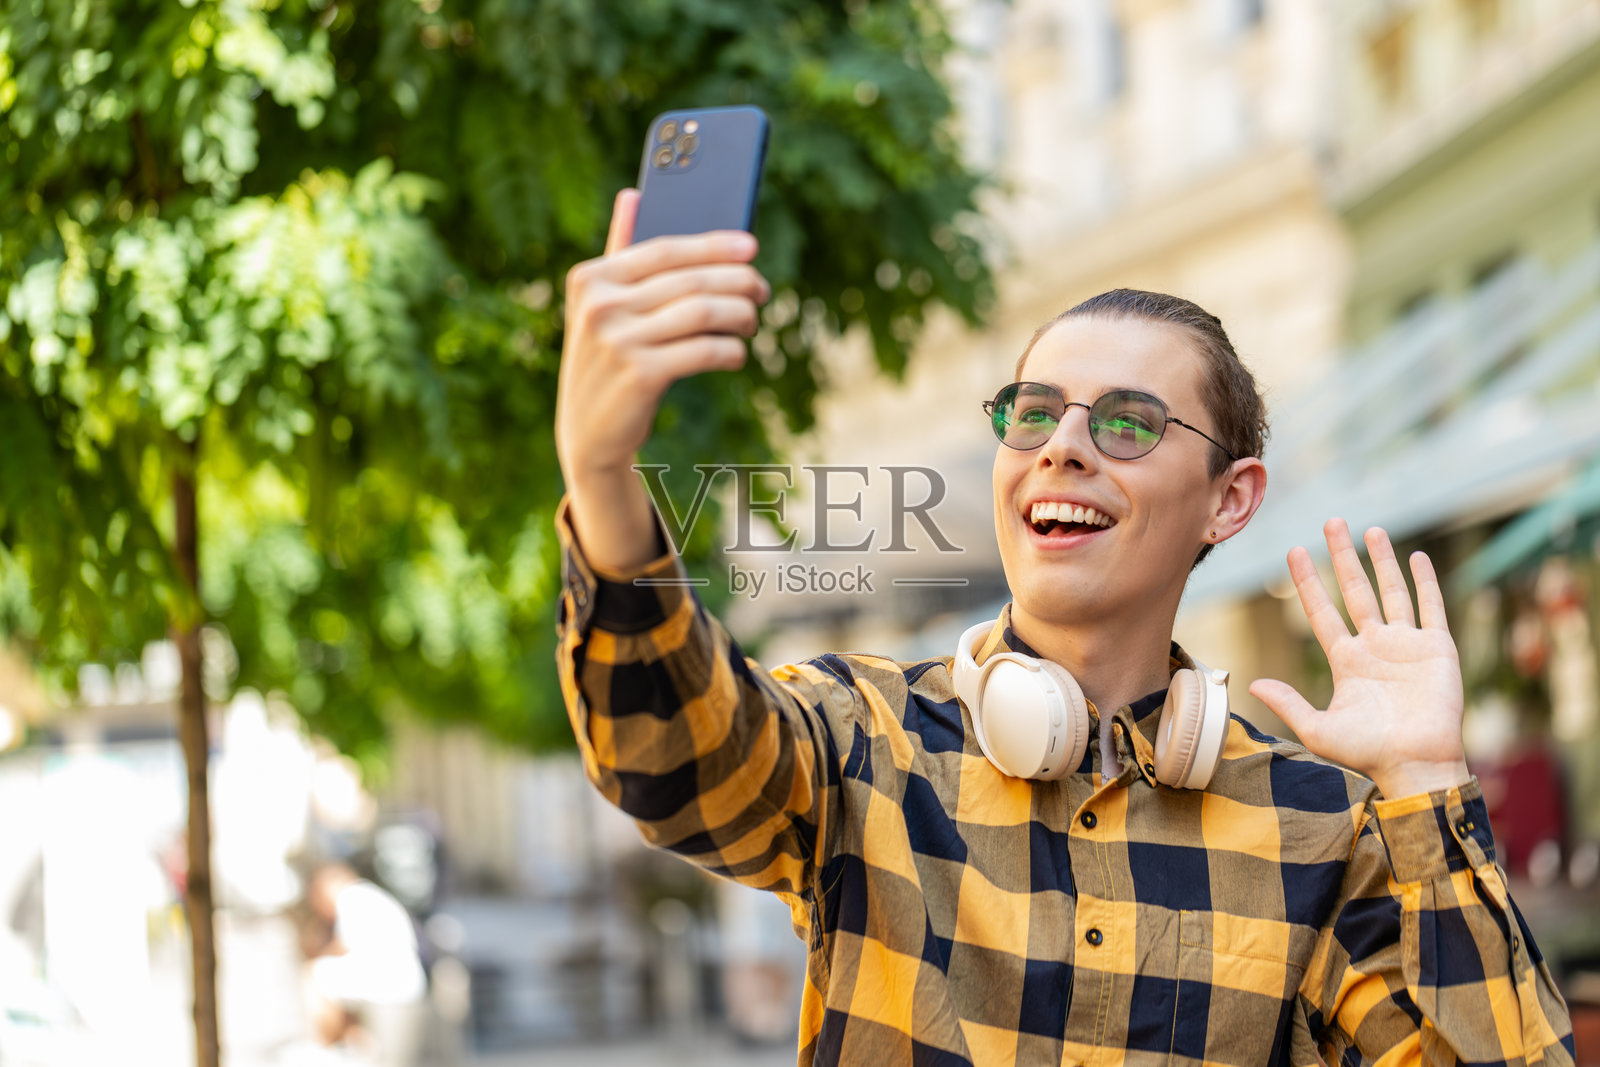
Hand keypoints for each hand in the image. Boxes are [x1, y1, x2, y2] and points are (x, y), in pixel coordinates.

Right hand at [555, 188, 769, 482]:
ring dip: (740, 315)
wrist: (589, 436)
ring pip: (703, 312)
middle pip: (689, 280)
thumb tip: (633, 193)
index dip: (713, 245)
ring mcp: (617, 341)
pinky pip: (704, 350)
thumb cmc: (606, 363)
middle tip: (762, 289)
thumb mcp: (602, 308)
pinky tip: (737, 353)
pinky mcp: (640, 375)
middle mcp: (599, 306)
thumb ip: (618, 252)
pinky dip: (730, 350)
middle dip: (737, 281)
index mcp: (590, 279)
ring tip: (752, 321)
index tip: (750, 247)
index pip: (664, 250)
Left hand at [1248, 519, 1469, 799]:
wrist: (1416, 766)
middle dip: (1342, 556)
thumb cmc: (1368, 753)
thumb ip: (1288, 703)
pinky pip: (1431, 608)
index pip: (1321, 611)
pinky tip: (1416, 557)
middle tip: (1332, 522)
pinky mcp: (1437, 649)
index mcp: (1346, 661)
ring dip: (1381, 561)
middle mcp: (1374, 646)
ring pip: (1391, 592)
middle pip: (1354, 590)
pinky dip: (1425, 582)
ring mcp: (1406, 645)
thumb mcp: (1318, 729)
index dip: (1308, 582)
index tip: (1294, 551)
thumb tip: (1251, 682)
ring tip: (1370, 529)